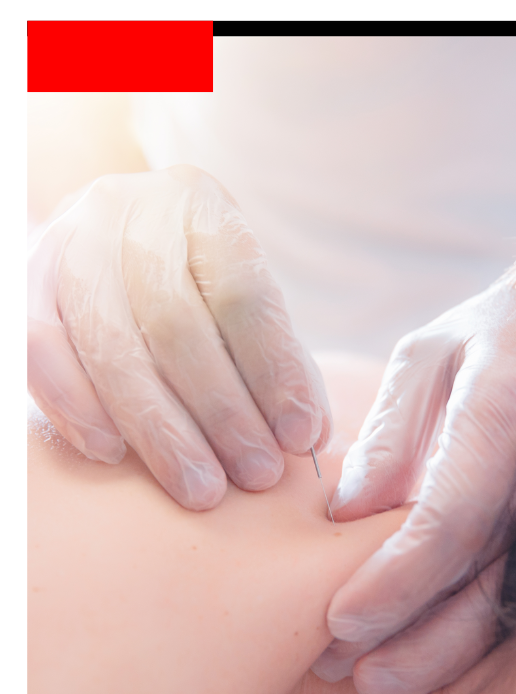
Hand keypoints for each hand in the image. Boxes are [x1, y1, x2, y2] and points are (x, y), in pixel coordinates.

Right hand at [28, 165, 331, 509]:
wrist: (110, 242)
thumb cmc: (191, 282)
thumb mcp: (242, 300)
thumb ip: (278, 358)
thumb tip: (308, 431)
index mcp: (199, 205)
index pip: (242, 291)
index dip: (274, 370)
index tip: (300, 436)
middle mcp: (127, 210)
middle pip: (176, 323)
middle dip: (222, 412)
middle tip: (256, 473)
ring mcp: (69, 244)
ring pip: (111, 345)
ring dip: (160, 430)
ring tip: (201, 488)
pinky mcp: (25, 284)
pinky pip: (40, 352)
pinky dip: (77, 408)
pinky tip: (113, 454)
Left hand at [316, 278, 515, 693]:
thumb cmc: (485, 339)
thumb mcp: (428, 359)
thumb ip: (391, 434)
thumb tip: (345, 514)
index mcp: (504, 405)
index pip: (451, 514)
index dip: (396, 578)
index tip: (341, 620)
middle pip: (478, 569)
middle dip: (410, 631)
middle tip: (342, 671)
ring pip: (503, 590)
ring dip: (437, 646)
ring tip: (373, 681)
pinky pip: (513, 583)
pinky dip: (465, 627)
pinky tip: (420, 653)